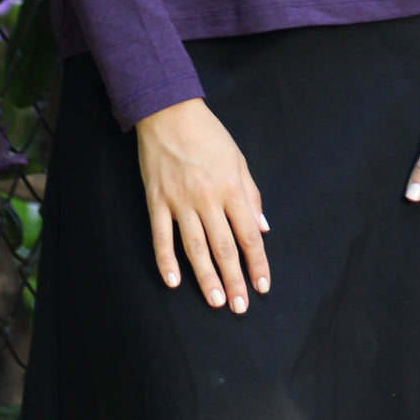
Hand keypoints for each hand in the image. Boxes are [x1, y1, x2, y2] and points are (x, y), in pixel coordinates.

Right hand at [135, 97, 269, 314]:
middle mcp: (207, 198)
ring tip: (216, 302)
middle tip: (240, 307)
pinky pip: (161, 237)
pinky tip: (173, 282)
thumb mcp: (238, 159)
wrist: (169, 112)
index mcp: (231, 188)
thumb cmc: (209, 135)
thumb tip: (262, 228)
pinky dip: (166, 261)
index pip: (248, 234)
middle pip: (224, 247)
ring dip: (206, 278)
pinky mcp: (156, 201)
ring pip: (195, 248)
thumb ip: (251, 194)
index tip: (262, 286)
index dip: (257, 262)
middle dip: (234, 280)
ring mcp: (179, 201)